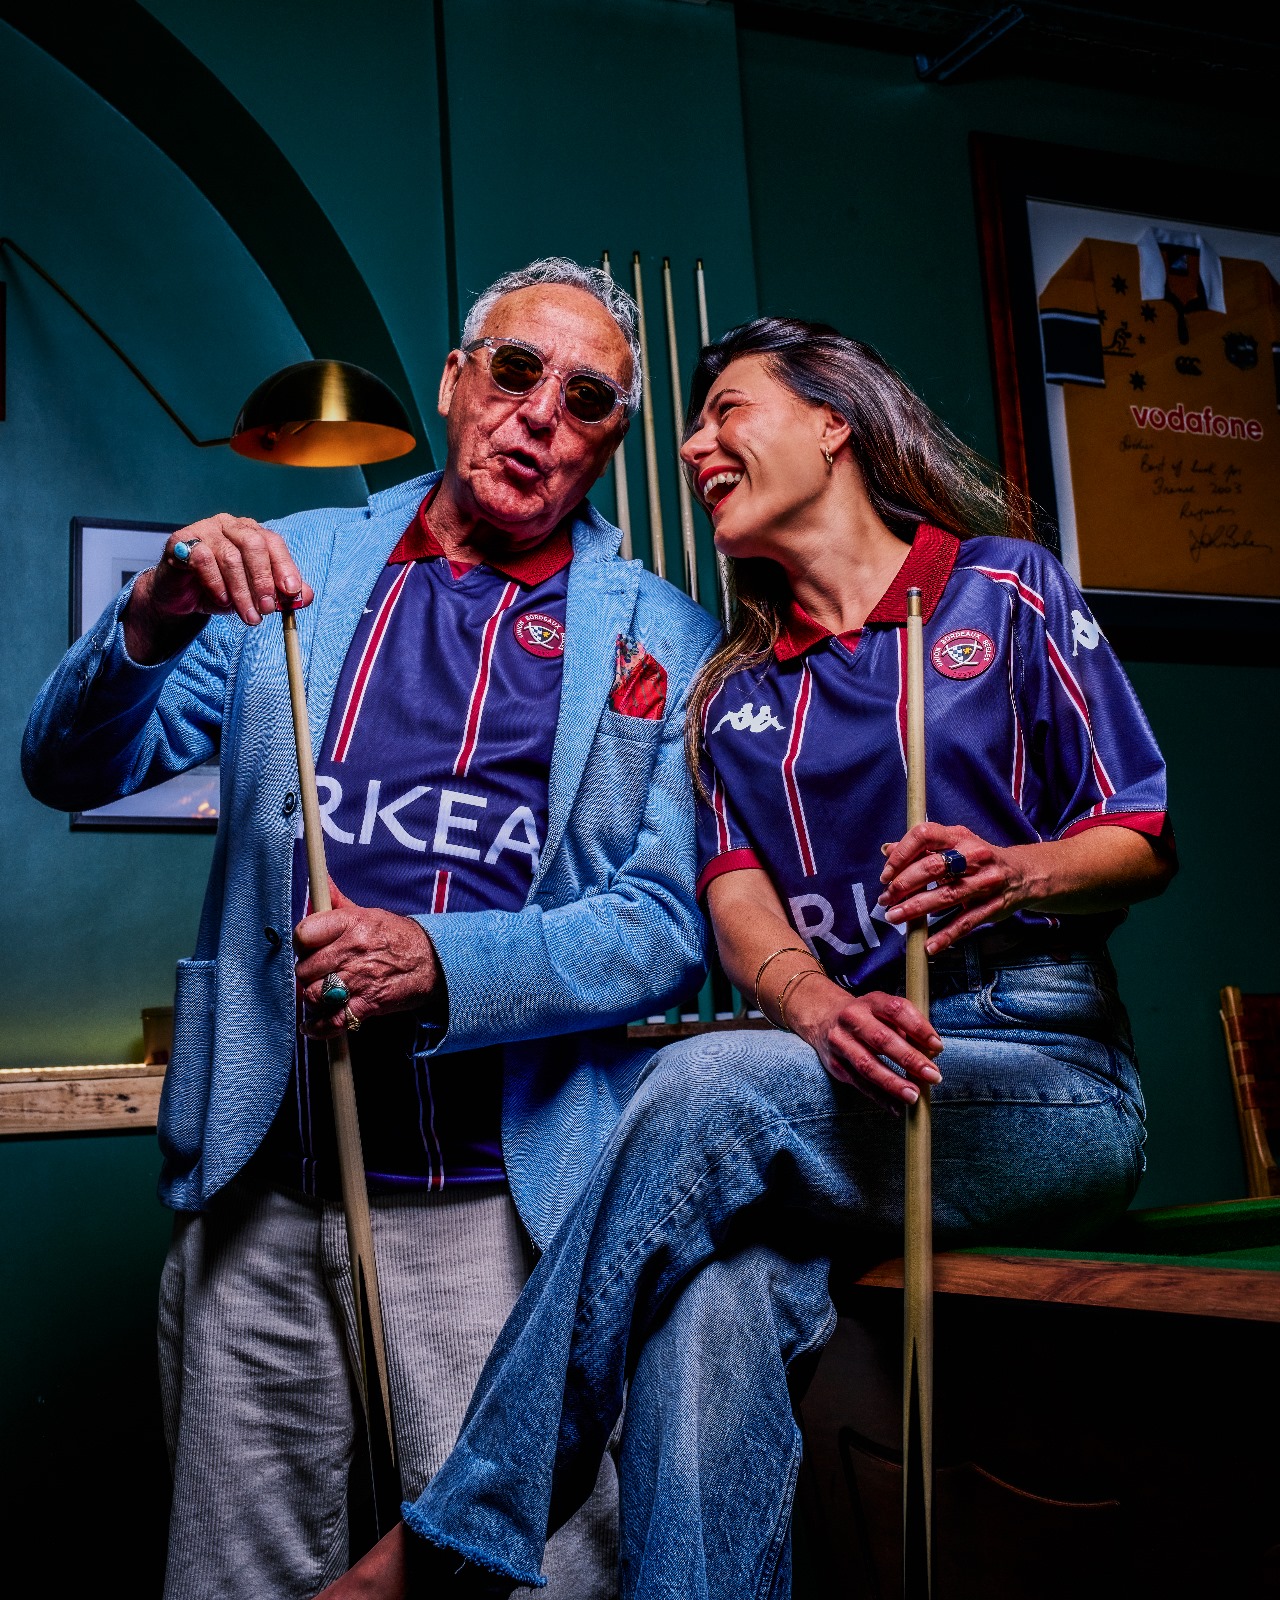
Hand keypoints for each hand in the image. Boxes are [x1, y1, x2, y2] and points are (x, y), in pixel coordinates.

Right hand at [124, 514, 313, 662]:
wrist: (181, 598)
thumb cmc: (222, 592)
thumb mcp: (254, 596)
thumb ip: (281, 595)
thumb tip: (306, 597)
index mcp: (251, 532)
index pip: (273, 543)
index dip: (285, 566)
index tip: (292, 591)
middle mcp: (230, 525)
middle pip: (253, 544)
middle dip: (263, 580)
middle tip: (268, 609)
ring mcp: (205, 530)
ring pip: (230, 557)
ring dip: (242, 592)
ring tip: (249, 616)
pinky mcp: (181, 542)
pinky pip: (203, 560)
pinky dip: (216, 584)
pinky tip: (222, 601)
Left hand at [294, 881, 442, 1038]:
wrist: (434, 962)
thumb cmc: (397, 937)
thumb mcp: (368, 913)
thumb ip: (337, 901)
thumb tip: (319, 881)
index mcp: (351, 923)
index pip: (303, 934)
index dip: (300, 944)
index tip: (306, 948)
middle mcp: (352, 950)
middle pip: (304, 969)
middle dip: (306, 974)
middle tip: (316, 973)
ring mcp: (358, 979)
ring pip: (313, 995)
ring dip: (313, 998)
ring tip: (320, 994)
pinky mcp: (367, 1004)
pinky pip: (331, 1021)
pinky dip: (317, 1028)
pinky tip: (311, 1025)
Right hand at [785, 972, 942, 1106]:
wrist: (824, 1019)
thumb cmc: (867, 1017)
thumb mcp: (885, 1012)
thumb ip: (908, 1029)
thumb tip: (931, 1054)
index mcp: (871, 1002)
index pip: (896, 1010)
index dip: (918, 1027)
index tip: (937, 1046)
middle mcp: (852, 1019)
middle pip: (881, 1039)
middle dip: (910, 1059)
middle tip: (933, 1076)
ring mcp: (840, 1042)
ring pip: (867, 1065)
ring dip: (893, 1083)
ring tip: (914, 1096)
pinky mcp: (835, 1064)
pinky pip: (859, 1083)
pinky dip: (880, 1098)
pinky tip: (897, 1107)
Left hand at [878, 822, 1032, 955]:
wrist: (1023, 874)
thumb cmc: (979, 859)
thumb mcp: (954, 844)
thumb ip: (922, 848)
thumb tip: (887, 849)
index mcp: (959, 836)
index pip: (924, 836)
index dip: (901, 854)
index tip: (886, 874)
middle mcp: (974, 856)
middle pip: (933, 867)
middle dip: (904, 884)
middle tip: (886, 899)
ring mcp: (985, 882)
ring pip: (947, 896)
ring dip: (917, 908)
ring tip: (895, 917)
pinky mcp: (993, 906)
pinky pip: (966, 922)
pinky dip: (947, 935)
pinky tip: (929, 945)